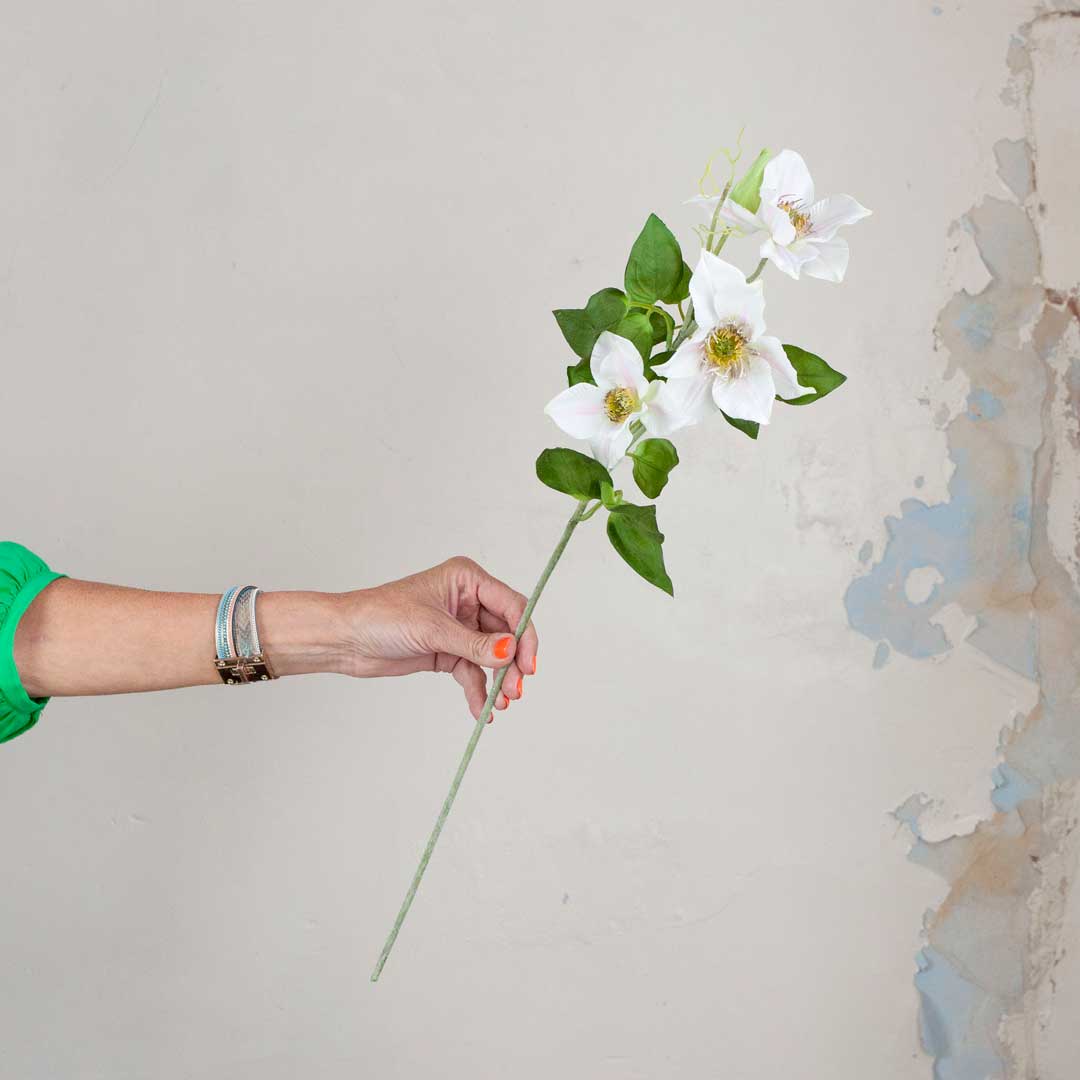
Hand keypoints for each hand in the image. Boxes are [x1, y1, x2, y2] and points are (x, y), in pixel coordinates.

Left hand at [340, 557, 537, 721]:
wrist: (345, 639)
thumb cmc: (380, 616)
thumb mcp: (433, 629)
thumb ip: (475, 644)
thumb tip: (510, 653)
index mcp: (467, 580)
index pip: (512, 605)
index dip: (524, 635)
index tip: (527, 664)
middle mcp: (467, 601)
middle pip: (506, 633)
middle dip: (512, 664)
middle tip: (515, 691)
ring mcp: (459, 627)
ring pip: (492, 655)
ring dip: (498, 680)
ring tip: (500, 704)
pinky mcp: (447, 651)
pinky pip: (473, 672)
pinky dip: (479, 690)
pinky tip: (481, 709)